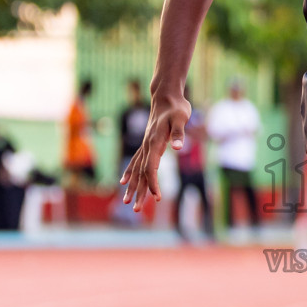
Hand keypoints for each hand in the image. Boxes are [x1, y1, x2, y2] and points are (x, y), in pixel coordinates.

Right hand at [120, 95, 189, 210]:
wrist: (166, 96)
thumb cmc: (176, 108)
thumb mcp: (181, 118)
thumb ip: (179, 133)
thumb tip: (179, 148)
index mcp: (154, 142)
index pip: (151, 168)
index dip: (153, 184)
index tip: (157, 198)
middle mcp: (147, 146)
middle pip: (141, 173)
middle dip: (139, 192)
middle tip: (136, 210)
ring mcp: (145, 145)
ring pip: (136, 170)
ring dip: (132, 187)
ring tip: (127, 203)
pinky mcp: (147, 144)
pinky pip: (136, 162)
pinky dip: (130, 173)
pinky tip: (124, 182)